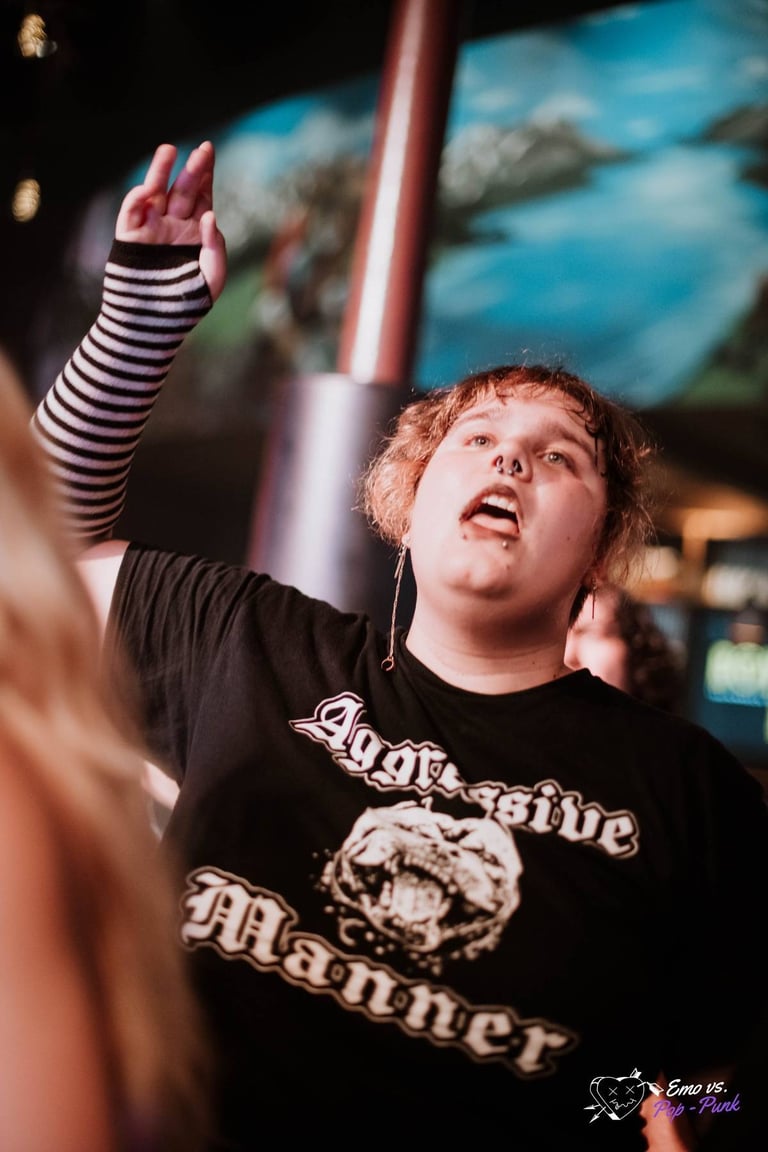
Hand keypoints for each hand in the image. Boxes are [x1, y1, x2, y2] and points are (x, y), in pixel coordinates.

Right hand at [115, 141, 226, 299]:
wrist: (154, 324)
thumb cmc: (188, 304)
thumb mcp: (213, 277)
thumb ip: (216, 246)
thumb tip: (211, 214)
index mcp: (195, 234)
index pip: (201, 199)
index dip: (205, 178)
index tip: (208, 155)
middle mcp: (173, 227)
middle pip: (182, 191)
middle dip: (193, 170)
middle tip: (203, 150)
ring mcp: (151, 230)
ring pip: (156, 193)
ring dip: (160, 171)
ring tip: (169, 149)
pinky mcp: (129, 238)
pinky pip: (131, 212)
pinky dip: (137, 198)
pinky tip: (150, 188)